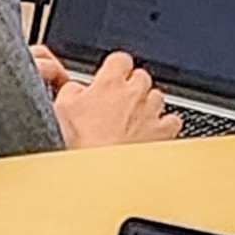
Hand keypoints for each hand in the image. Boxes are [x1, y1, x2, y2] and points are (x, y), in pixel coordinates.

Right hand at [44, 48, 180, 148]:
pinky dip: (163, 124)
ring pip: (157, 97)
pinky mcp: (164, 134)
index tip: (108, 76)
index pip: (120, 59)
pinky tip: (151, 133)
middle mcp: (136, 94)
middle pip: (141, 77)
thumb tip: (77, 89)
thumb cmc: (81, 144)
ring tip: (131, 120)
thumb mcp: (62, 108)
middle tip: (116, 102)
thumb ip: (72, 90)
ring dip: (146, 104)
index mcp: (111, 82)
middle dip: (130, 86)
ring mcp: (152, 113)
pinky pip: (172, 121)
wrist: (100, 175)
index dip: (114, 68)